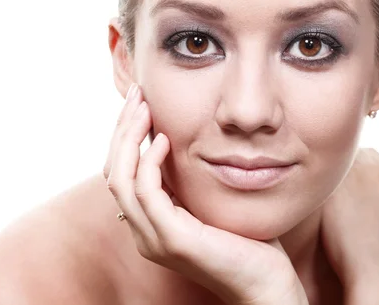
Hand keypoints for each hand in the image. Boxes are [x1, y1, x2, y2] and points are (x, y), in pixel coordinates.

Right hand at [103, 83, 308, 304]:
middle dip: (122, 129)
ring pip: (120, 180)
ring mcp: (154, 239)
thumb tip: (178, 140)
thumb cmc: (244, 239)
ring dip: (129, 138)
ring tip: (144, 107)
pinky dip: (148, 162)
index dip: (124, 136)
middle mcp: (143, 232)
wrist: (265, 283)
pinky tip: (162, 139)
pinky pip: (147, 194)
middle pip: (113, 172)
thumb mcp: (207, 200)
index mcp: (149, 223)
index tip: (139, 102)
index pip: (120, 174)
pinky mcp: (174, 240)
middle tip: (136, 94)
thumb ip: (187, 179)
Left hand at [320, 148, 378, 303]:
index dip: (362, 175)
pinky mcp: (330, 192)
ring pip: (336, 167)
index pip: (371, 158)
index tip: (357, 193)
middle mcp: (374, 170)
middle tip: (342, 197)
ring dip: (333, 179)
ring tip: (331, 203)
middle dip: (347, 173)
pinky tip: (320, 208)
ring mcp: (351, 178)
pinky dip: (319, 189)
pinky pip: (320, 180)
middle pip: (352, 158)